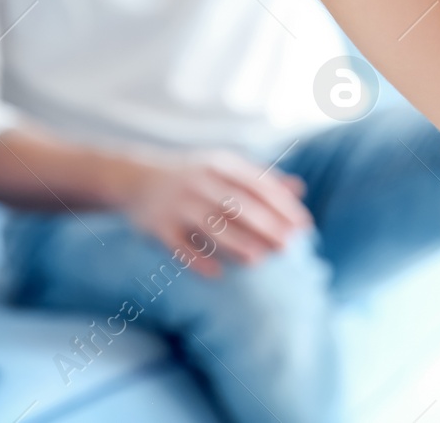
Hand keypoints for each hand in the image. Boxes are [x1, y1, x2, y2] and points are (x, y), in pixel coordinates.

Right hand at [117, 149, 312, 276]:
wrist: (136, 178)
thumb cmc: (194, 177)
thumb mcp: (225, 169)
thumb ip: (261, 179)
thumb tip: (300, 189)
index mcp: (221, 165)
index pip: (258, 185)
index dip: (283, 205)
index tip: (303, 225)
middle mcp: (200, 181)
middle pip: (238, 205)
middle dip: (265, 226)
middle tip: (288, 246)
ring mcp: (177, 203)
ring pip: (210, 225)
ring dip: (236, 243)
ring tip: (258, 260)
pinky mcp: (157, 225)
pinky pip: (179, 245)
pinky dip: (197, 259)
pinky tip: (217, 273)